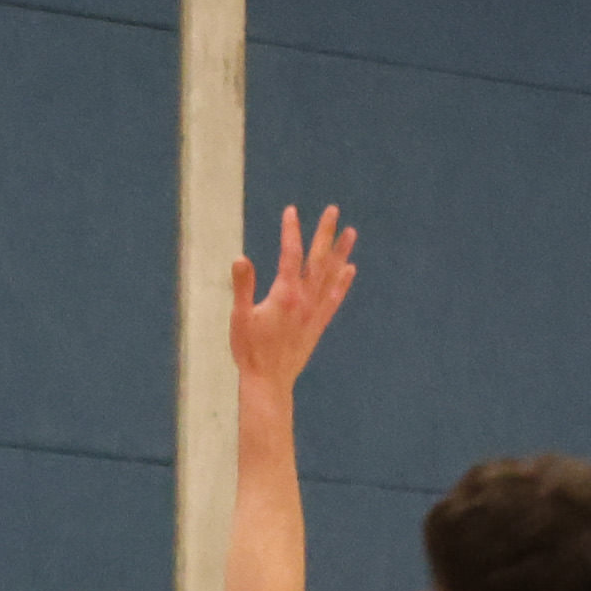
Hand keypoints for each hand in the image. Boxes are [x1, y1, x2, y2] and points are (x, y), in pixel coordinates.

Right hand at [227, 204, 357, 390]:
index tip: (291, 211)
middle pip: (318, 259)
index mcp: (285, 295)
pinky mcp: (318, 323)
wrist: (269, 380)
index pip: (291, 254)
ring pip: (331, 275)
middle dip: (324, 233)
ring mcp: (315, 311)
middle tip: (333, 210)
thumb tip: (240, 258)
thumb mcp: (239, 317)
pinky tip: (350, 269)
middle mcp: (305, 299)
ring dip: (341, 252)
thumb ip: (242, 287)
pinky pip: (335, 297)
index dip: (291, 231)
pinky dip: (343, 282)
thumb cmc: (249, 350)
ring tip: (351, 232)